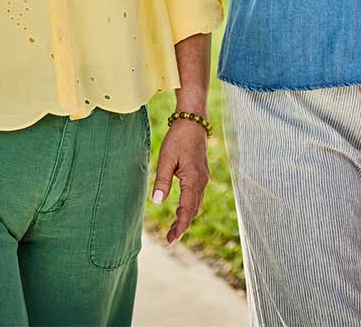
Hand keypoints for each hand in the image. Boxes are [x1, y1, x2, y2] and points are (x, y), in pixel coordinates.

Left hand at [151, 119, 208, 243]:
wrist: (193, 121)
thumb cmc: (178, 137)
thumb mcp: (166, 157)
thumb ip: (163, 180)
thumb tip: (157, 202)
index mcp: (193, 180)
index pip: (187, 210)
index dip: (180, 226)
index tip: (171, 239)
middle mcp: (201, 182)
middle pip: (193, 210)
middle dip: (182, 225)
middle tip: (170, 238)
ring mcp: (203, 178)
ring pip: (196, 204)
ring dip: (186, 216)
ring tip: (174, 228)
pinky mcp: (201, 173)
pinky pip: (196, 195)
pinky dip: (189, 206)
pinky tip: (180, 208)